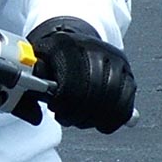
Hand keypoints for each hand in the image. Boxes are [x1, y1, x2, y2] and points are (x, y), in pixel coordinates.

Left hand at [27, 17, 135, 133]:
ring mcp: (115, 60)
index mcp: (68, 44)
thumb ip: (33, 85)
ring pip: (113, 96)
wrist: (72, 38)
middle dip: (79, 112)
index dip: (64, 100)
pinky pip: (127, 100)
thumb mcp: (37, 62)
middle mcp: (96, 49)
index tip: (56, 108)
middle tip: (66, 118)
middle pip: (95, 89)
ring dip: (96, 117)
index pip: (72, 78)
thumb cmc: (52, 55)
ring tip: (81, 121)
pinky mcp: (127, 73)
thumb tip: (34, 114)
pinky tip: (102, 123)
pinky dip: (116, 117)